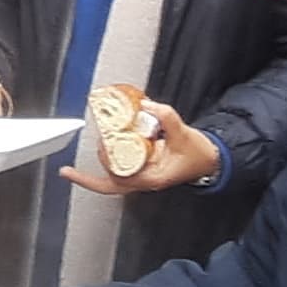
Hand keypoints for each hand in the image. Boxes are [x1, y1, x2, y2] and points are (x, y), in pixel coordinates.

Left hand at [61, 97, 219, 195]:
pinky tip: (115, 134)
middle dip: (102, 155)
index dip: (93, 174)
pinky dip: (119, 147)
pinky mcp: (146, 164)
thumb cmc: (199, 155)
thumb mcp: (183, 134)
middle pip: (111, 175)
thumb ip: (166, 117)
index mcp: (151, 178)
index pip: (114, 182)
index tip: (76, 168)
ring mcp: (144, 173)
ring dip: (109, 151)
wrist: (211, 159)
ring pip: (117, 168)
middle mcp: (145, 179)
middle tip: (99, 134)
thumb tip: (147, 105)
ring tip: (104, 132)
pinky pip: (126, 159)